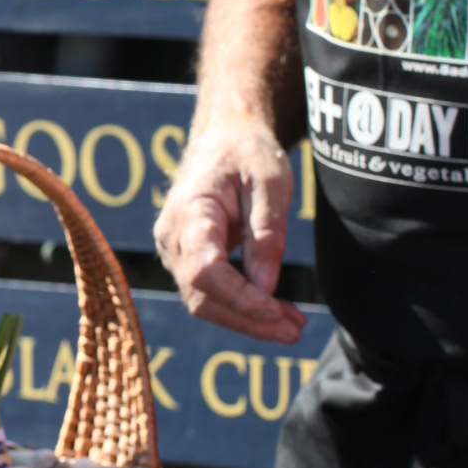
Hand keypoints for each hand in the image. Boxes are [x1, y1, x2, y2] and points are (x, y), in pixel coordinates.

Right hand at [153, 116, 306, 342]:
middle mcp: (172, 238)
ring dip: (248, 320)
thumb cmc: (247, 152)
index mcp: (189, 213)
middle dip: (249, 320)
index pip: (204, 271)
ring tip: (293, 326)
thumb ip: (267, 233)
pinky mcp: (188, 260)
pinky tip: (276, 313)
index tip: (277, 311)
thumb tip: (265, 287)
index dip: (240, 298)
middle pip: (202, 296)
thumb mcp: (270, 182)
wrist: (225, 137)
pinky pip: (211, 293)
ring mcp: (175, 252)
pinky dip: (243, 308)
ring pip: (205, 302)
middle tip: (295, 331)